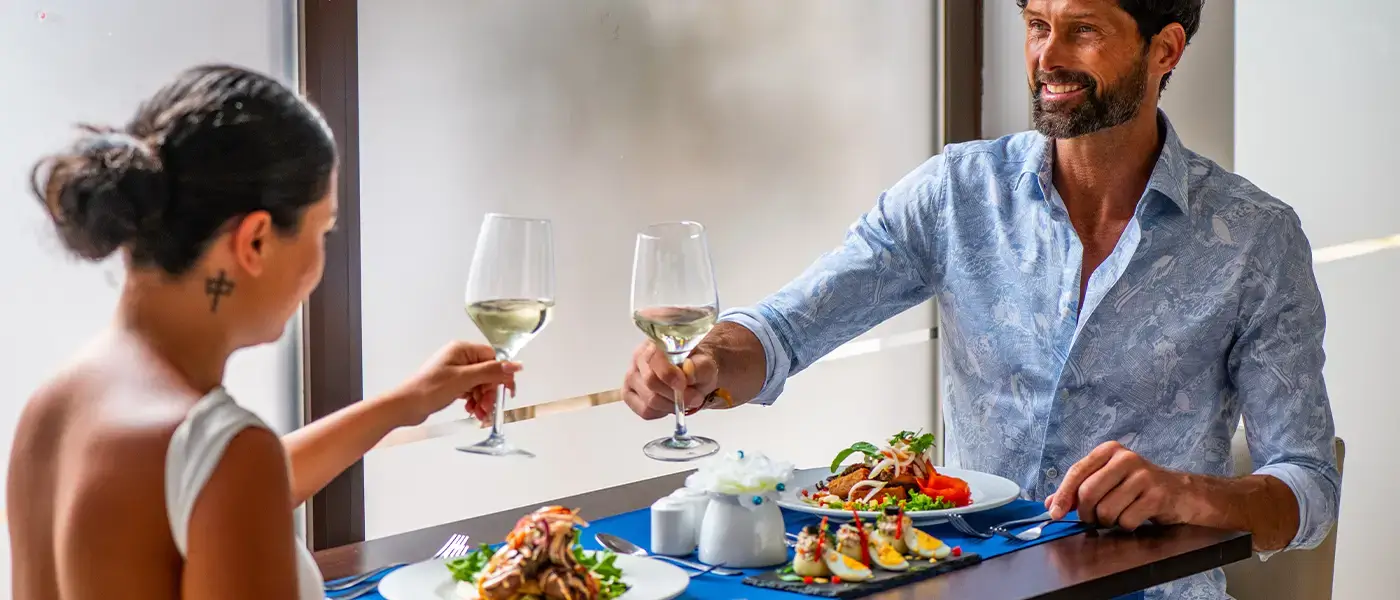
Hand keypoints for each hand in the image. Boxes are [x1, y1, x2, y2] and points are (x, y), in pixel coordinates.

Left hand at [394, 341, 520, 426]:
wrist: (405, 405)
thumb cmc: (429, 389)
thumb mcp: (464, 379)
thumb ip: (491, 371)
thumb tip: (515, 365)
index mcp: (463, 350)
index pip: (493, 358)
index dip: (502, 375)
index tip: (507, 392)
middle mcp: (460, 358)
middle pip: (488, 373)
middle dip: (490, 392)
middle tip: (488, 407)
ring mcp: (456, 371)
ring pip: (480, 384)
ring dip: (483, 399)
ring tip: (479, 413)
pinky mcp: (452, 384)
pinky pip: (471, 391)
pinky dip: (474, 401)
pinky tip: (472, 411)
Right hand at [621, 342, 717, 419]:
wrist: (692, 374)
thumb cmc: (696, 367)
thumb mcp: (706, 366)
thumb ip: (700, 367)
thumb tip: (688, 371)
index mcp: (656, 343)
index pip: (654, 359)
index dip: (668, 374)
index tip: (684, 384)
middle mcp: (639, 357)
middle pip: (650, 382)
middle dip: (674, 395)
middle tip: (694, 397)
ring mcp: (632, 376)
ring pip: (648, 400)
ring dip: (671, 405)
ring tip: (684, 400)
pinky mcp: (629, 394)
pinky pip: (644, 411)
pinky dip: (661, 412)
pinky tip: (669, 403)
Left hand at [1046, 441, 1197, 529]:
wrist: (1180, 492)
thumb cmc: (1137, 487)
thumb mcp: (1107, 481)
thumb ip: (1078, 490)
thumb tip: (1050, 505)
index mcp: (1109, 451)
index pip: (1077, 472)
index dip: (1063, 495)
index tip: (1054, 513)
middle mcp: (1126, 458)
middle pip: (1088, 493)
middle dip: (1086, 513)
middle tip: (1093, 519)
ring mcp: (1143, 476)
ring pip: (1106, 510)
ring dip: (1107, 522)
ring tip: (1118, 515)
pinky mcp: (1157, 496)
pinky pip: (1126, 520)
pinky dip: (1125, 525)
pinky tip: (1134, 517)